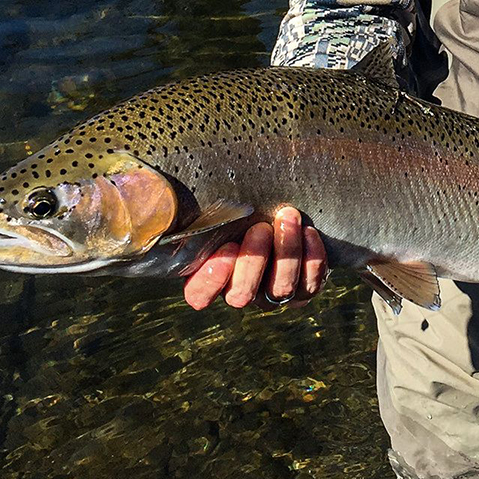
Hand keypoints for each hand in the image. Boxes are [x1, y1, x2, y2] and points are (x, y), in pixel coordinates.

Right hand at [183, 207, 326, 310]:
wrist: (283, 212)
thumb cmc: (243, 208)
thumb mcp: (217, 205)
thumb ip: (197, 207)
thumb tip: (166, 184)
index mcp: (212, 276)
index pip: (199, 295)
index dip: (210, 279)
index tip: (226, 246)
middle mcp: (241, 291)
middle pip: (242, 295)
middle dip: (253, 260)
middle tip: (260, 228)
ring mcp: (272, 294)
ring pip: (280, 289)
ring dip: (286, 252)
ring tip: (288, 217)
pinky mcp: (303, 290)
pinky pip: (310, 284)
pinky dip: (311, 258)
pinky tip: (308, 231)